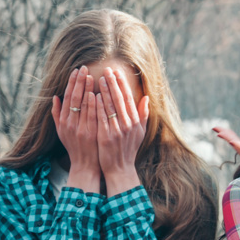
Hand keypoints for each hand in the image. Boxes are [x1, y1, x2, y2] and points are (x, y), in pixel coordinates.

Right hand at [52, 66, 100, 190]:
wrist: (85, 165)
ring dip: (87, 90)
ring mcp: (80, 129)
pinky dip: (93, 105)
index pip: (67, 97)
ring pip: (83, 106)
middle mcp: (70, 124)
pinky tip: (96, 94)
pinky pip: (92, 116)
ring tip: (91, 76)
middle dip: (79, 82)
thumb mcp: (62, 131)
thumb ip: (57, 114)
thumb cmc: (75, 146)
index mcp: (63, 121)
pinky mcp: (90, 134)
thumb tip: (55, 97)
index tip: (76, 70)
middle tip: (84, 67)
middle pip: (74, 99)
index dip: (71, 83)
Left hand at [97, 67, 148, 194]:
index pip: (128, 98)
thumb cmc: (128, 149)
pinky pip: (101, 118)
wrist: (120, 169)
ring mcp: (117, 130)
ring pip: (110, 106)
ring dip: (104, 91)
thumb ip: (143, 114)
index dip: (123, 84)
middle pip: (119, 99)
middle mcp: (128, 124)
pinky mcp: (106, 136)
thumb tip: (146, 97)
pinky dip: (97, 106)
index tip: (117, 72)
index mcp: (135, 122)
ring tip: (99, 78)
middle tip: (107, 70)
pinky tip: (93, 95)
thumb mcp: (140, 132)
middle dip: (113, 83)